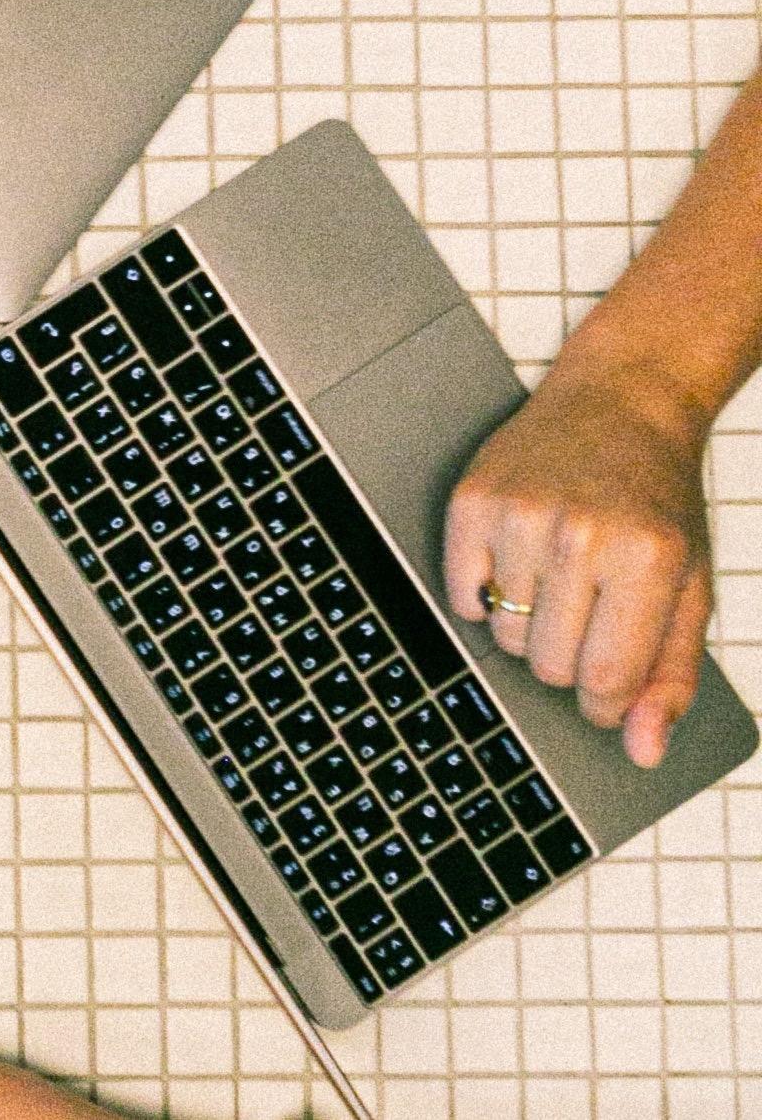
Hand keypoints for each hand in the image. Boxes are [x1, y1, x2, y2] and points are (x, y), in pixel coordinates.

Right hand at [445, 365, 714, 767]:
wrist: (621, 403)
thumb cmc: (657, 502)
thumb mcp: (690, 587)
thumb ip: (672, 676)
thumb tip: (643, 750)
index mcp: (649, 560)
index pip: (606, 679)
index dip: (606, 699)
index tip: (609, 683)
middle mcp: (582, 535)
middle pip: (548, 664)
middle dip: (568, 655)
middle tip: (590, 609)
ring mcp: (520, 516)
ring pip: (505, 636)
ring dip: (529, 622)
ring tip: (558, 574)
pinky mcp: (473, 502)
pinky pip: (462, 597)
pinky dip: (486, 596)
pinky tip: (519, 561)